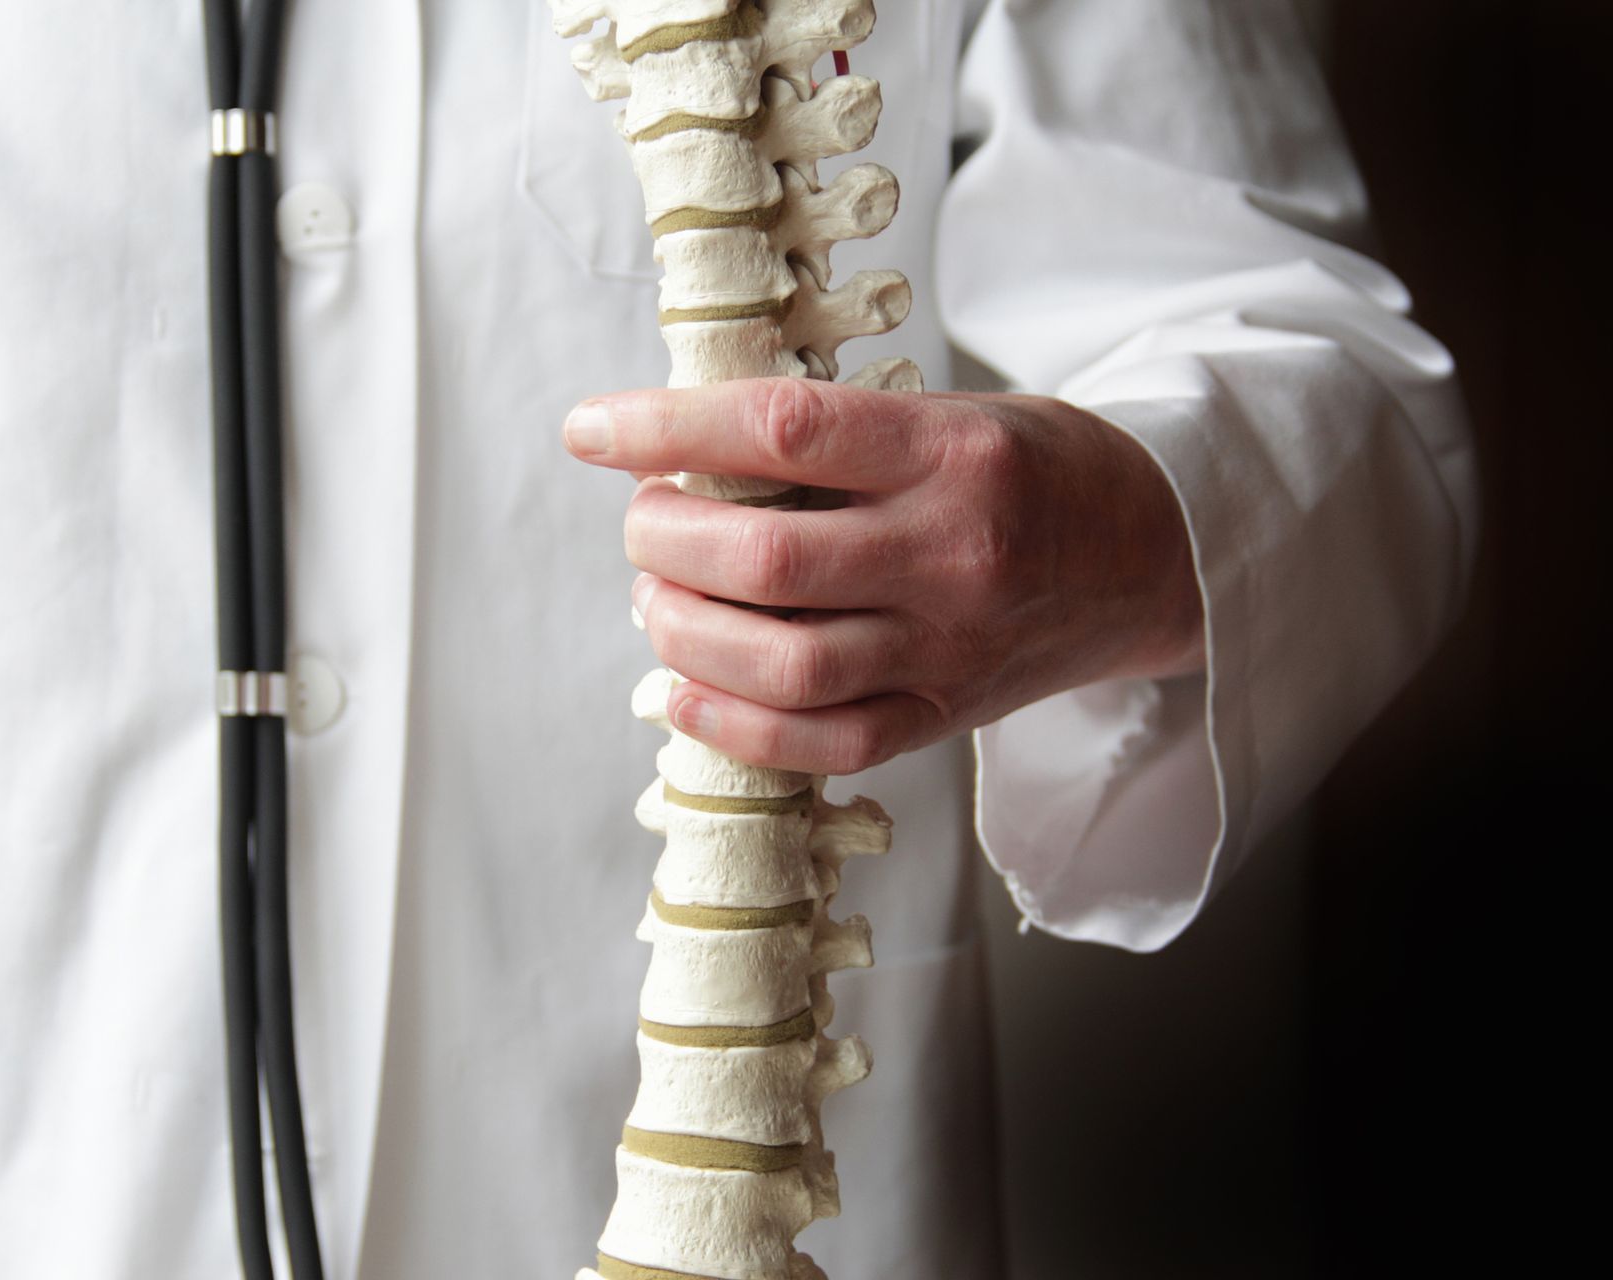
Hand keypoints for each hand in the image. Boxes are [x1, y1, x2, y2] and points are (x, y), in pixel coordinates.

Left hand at [562, 377, 1204, 775]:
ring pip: (778, 662)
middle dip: (661, 540)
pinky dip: (728, 725)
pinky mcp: (944, 719)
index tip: (590, 429)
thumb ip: (834, 438)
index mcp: (949, 451)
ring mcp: (947, 649)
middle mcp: (950, 553)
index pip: (779, 431)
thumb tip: (679, 458)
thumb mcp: (950, 413)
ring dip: (681, 631)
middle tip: (642, 524)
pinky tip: (681, 691)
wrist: (1155, 557)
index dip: (663, 429)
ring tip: (657, 599)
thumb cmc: (1032, 471)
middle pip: (762, 560)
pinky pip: (818, 745)